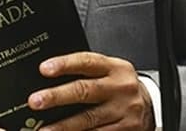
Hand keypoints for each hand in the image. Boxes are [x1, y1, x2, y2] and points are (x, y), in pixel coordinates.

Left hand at [27, 52, 154, 129]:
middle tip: (36, 101)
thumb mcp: (109, 72)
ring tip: (43, 129)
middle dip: (57, 96)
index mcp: (114, 68)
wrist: (149, 106)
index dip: (65, 64)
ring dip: (63, 127)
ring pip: (88, 119)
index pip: (87, 62)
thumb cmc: (120, 87)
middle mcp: (120, 88)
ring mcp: (124, 111)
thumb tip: (49, 77)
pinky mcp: (126, 130)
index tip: (44, 69)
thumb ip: (86, 72)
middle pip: (85, 91)